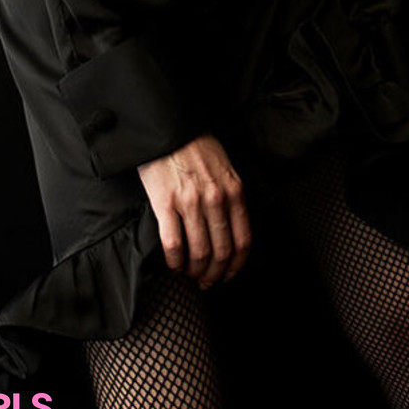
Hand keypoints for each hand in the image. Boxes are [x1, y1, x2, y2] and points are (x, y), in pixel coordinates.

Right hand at [137, 133, 251, 289]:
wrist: (169, 126)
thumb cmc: (196, 147)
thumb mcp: (225, 168)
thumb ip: (231, 196)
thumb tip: (232, 230)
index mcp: (234, 191)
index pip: (243, 241)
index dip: (236, 266)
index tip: (227, 275)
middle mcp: (216, 199)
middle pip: (221, 252)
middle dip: (214, 274)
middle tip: (206, 282)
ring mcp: (190, 202)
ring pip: (198, 253)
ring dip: (194, 272)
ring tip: (189, 274)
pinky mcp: (165, 203)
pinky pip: (173, 244)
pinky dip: (174, 261)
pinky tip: (173, 264)